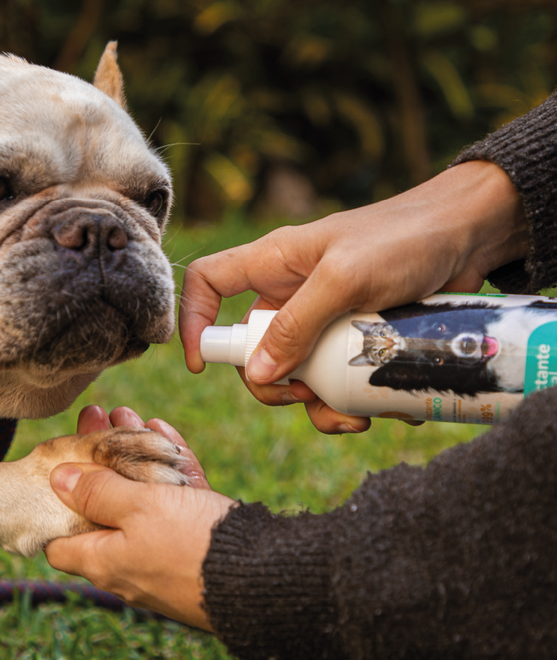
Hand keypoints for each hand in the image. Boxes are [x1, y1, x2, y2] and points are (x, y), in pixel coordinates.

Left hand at [44, 407, 233, 628]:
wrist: (263, 576)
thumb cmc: (191, 543)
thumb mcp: (137, 508)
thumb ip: (97, 492)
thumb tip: (58, 480)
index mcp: (105, 562)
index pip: (60, 544)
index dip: (54, 509)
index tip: (60, 472)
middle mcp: (130, 565)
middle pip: (104, 508)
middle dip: (101, 462)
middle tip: (100, 420)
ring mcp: (164, 557)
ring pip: (143, 501)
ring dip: (136, 459)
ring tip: (130, 416)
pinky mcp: (195, 547)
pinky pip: (175, 506)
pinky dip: (168, 473)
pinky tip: (164, 434)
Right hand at [180, 161, 528, 433]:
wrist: (472, 236)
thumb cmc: (405, 239)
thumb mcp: (345, 278)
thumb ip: (297, 324)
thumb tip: (259, 374)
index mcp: (274, 264)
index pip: (209, 283)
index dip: (194, 321)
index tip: (203, 366)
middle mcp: (291, 293)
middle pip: (252, 349)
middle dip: (271, 384)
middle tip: (302, 396)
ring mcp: (323, 319)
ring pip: (296, 374)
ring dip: (317, 404)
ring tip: (354, 414)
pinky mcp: (355, 338)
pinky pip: (337, 379)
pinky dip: (352, 401)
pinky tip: (382, 407)